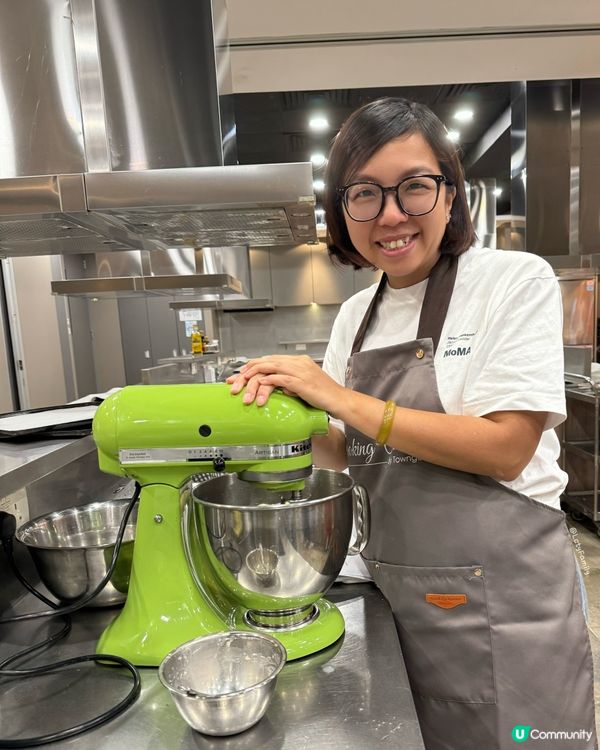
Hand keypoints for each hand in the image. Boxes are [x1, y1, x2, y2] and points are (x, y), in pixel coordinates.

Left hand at [227, 355, 345, 414]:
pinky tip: (259, 388)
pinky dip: (267, 383)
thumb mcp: (304, 386)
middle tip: (235, 379)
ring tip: (242, 384)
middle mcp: (298, 362)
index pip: (271, 359)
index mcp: (299, 361)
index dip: (254, 366)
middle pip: (267, 362)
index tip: (241, 374)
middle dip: (248, 370)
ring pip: (270, 368)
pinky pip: (279, 379)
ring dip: (254, 377)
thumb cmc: (324, 396)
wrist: (339, 400)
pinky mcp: (301, 382)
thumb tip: (276, 385)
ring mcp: (300, 371)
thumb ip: (290, 383)